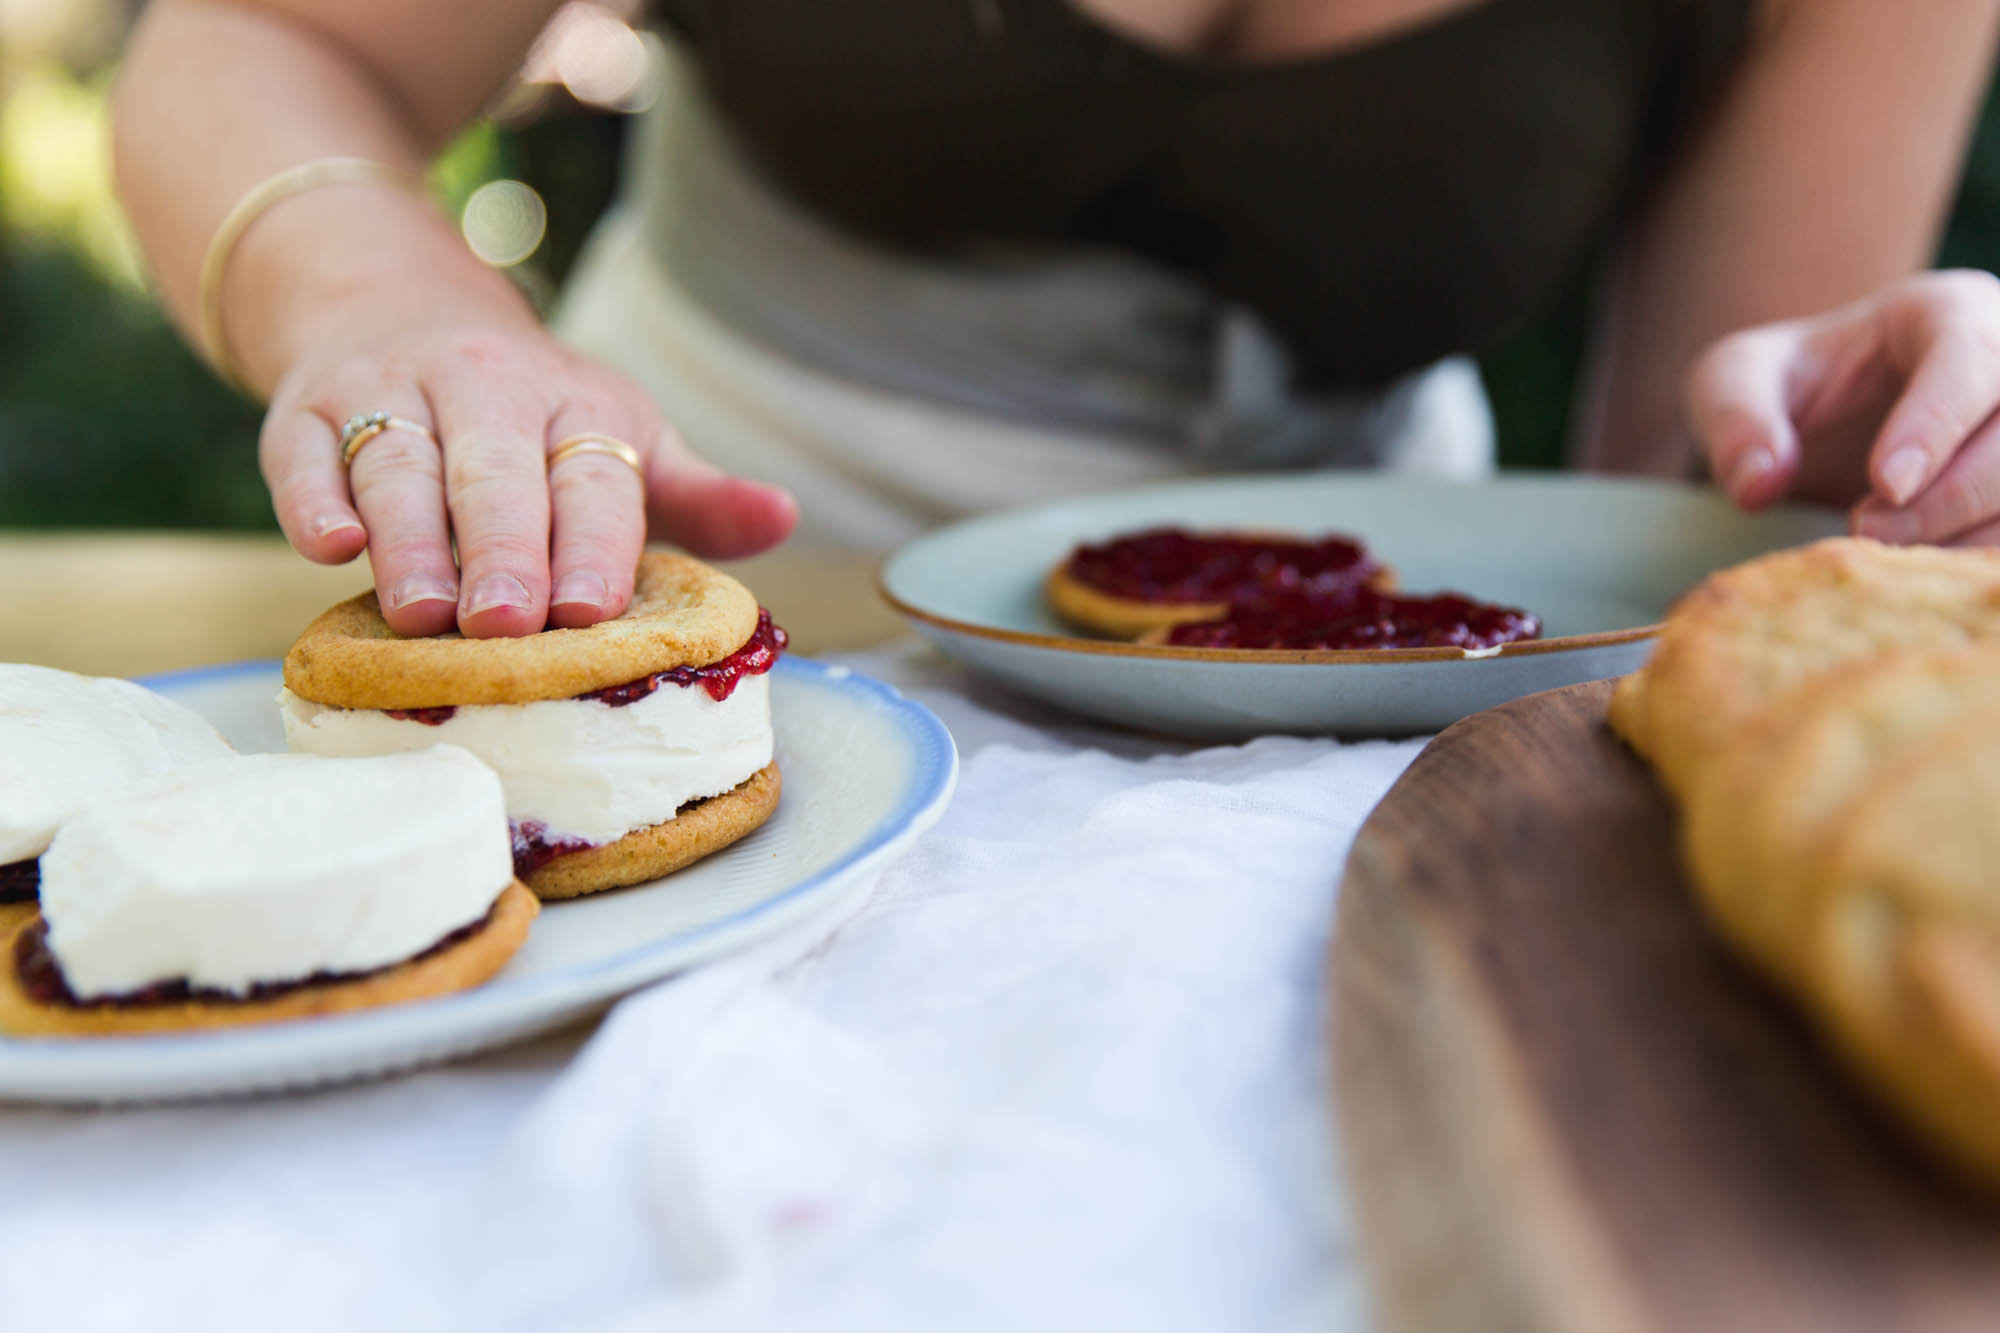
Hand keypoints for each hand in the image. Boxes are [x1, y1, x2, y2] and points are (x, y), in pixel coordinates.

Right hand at [258, 325, 797, 637]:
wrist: (393, 304)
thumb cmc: (534, 418)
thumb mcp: (624, 440)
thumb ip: (697, 495)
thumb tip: (782, 517)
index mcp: (577, 405)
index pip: (592, 480)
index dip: (591, 543)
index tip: (589, 609)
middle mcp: (485, 388)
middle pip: (494, 475)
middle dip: (501, 551)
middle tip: (503, 626)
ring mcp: (388, 393)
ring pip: (398, 467)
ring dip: (410, 543)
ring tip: (422, 617)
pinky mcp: (304, 410)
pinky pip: (304, 455)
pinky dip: (314, 500)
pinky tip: (329, 548)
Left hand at [1688, 269, 1999, 545]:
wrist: (1827, 421)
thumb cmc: (1790, 387)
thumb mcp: (1735, 382)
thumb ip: (1737, 419)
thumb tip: (1758, 484)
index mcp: (1945, 311)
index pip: (1966, 356)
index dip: (1935, 425)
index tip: (1887, 488)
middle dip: (1948, 494)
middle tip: (1867, 534)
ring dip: (1970, 534)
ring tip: (1889, 560)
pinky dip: (1981, 556)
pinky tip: (1926, 576)